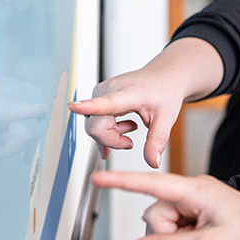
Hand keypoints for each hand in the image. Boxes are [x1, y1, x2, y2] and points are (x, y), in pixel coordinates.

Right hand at [69, 67, 185, 167]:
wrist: (163, 76)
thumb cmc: (164, 91)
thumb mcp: (167, 118)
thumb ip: (157, 141)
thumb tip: (153, 162)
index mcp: (128, 93)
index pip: (106, 103)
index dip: (87, 106)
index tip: (73, 107)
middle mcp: (109, 89)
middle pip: (96, 126)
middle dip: (112, 140)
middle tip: (131, 142)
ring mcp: (101, 92)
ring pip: (94, 126)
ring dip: (112, 135)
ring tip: (132, 127)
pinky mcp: (98, 96)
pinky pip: (95, 121)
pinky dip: (108, 130)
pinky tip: (122, 129)